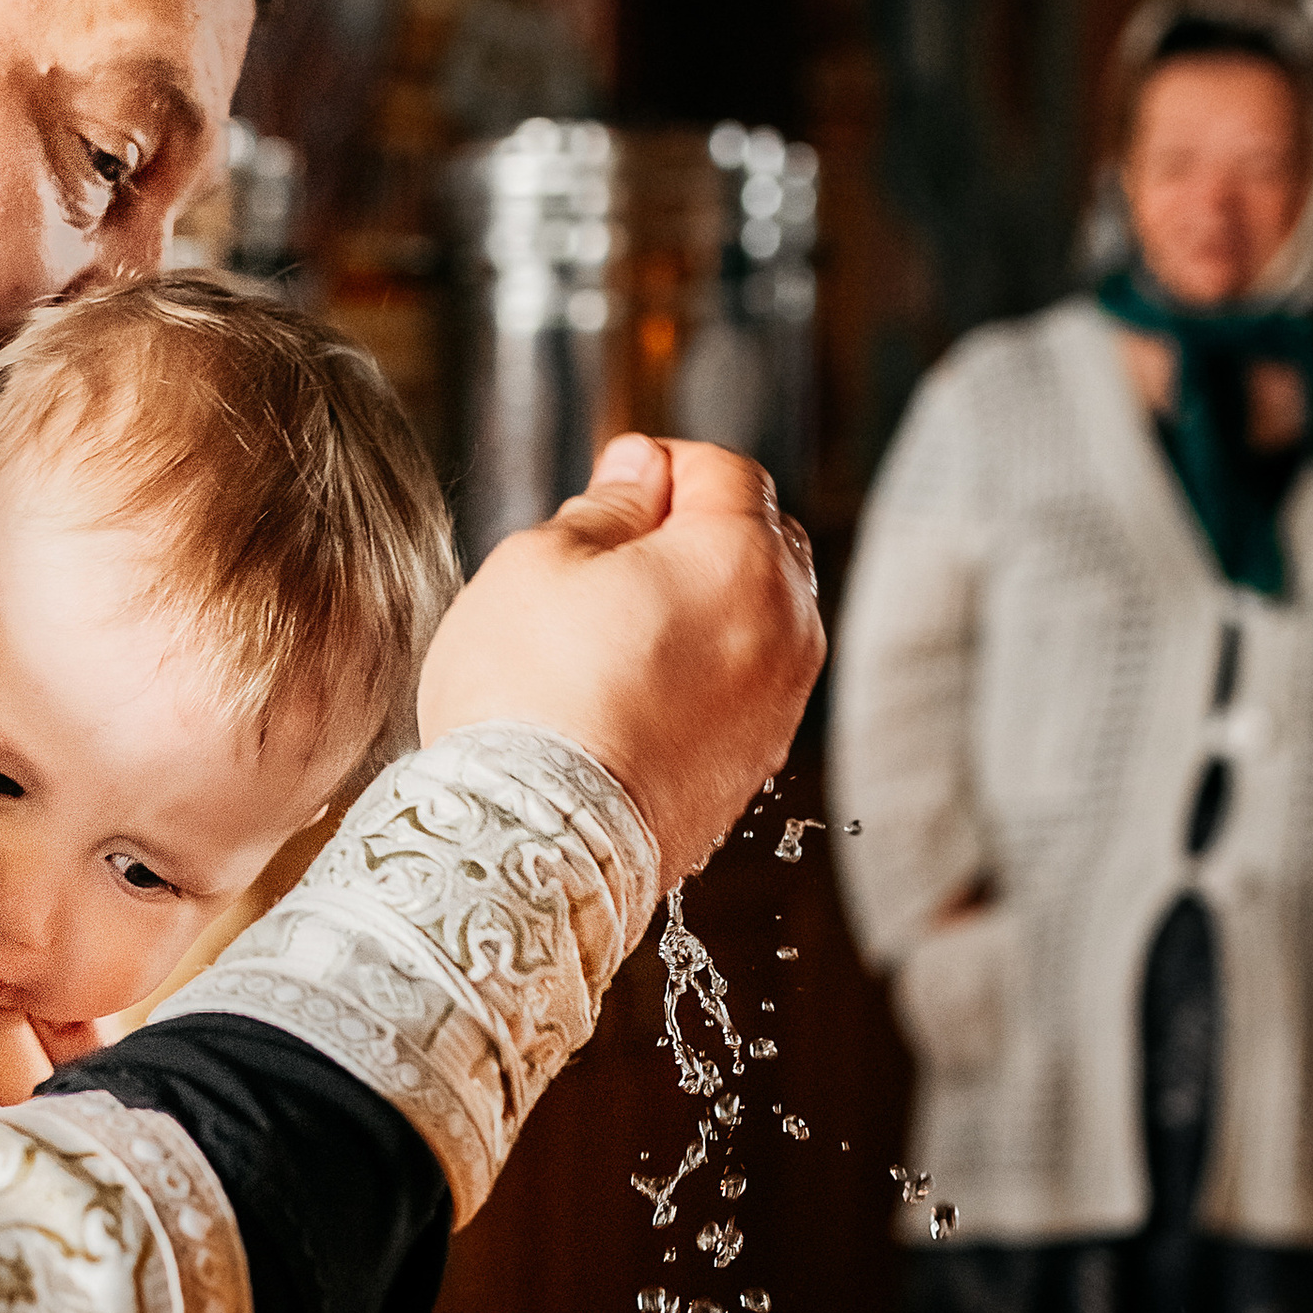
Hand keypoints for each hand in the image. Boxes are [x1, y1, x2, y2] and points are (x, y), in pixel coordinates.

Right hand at [418, 437, 824, 886]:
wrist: (535, 845)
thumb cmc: (528, 697)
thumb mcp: (540, 562)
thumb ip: (607, 505)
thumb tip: (641, 472)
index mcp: (742, 558)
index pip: (724, 471)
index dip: (661, 467)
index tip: (611, 485)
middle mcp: (785, 630)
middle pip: (762, 540)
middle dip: (699, 529)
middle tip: (611, 556)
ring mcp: (777, 707)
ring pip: (759, 619)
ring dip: (705, 605)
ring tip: (615, 630)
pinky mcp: (753, 769)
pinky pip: (743, 690)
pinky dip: (705, 673)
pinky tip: (633, 690)